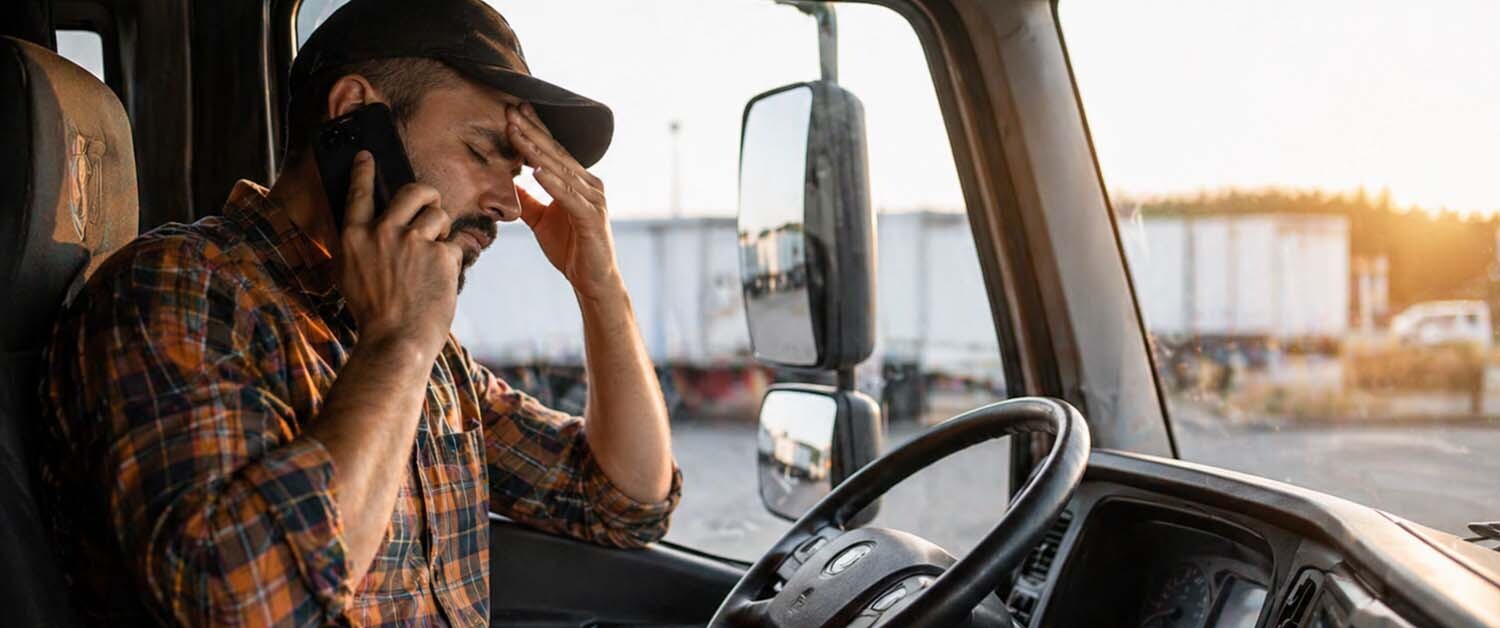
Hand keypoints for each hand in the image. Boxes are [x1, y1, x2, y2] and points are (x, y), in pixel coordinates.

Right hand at [336, 150, 464, 357]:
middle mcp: (382, 232)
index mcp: (354, 237)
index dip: (364, 171)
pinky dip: (452, 260)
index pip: (359, 193)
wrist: (396, 341)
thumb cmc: (373, 314)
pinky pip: (454, 245)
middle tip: (432, 204)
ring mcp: (413, 242)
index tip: (367, 155)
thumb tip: (370, 226)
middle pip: (413, 191)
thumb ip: (359, 246)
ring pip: (439, 215)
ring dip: (442, 230)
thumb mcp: (350, 275)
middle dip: (428, 194)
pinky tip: (442, 279)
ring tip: (435, 253)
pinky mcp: (440, 255)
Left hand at [508, 103, 622, 299]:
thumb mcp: (541, 220)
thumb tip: (508, 181)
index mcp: (578, 182)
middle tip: (511, 110)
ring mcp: (593, 200)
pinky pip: (569, 197)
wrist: (592, 281)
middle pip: (555, 154)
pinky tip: (537, 171)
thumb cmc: (570, 249)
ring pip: (560, 171)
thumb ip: (528, 199)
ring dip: (537, 151)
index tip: (513, 110)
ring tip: (517, 132)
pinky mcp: (592, 218)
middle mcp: (589, 185)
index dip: (534, 130)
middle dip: (532, 131)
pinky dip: (553, 183)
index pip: (552, 151)